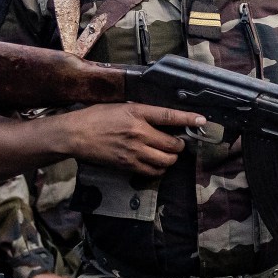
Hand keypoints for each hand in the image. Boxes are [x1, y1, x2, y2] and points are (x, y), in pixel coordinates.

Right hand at [57, 103, 202, 176]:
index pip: (169, 115)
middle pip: (172, 144)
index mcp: (137, 112)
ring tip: (167, 154)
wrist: (75, 135)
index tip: (201, 120)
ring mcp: (134, 151)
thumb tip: (162, 117)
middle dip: (179, 145)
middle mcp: (138, 132)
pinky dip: (159, 169)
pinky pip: (153, 172)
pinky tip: (155, 163)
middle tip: (177, 143)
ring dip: (171, 159)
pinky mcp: (128, 165)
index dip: (188, 118)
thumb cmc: (96, 117)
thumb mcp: (120, 106)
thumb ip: (141, 111)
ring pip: (166, 161)